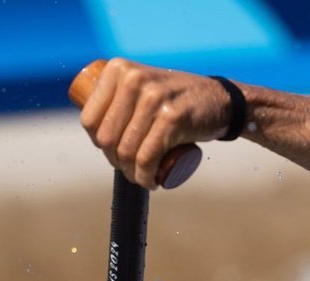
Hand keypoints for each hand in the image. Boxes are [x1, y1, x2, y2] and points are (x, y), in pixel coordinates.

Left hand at [79, 58, 232, 187]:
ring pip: (126, 151)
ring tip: (141, 177)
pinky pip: (147, 158)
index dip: (98, 143)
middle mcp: (133, 79)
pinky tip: (150, 182)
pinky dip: (145, 177)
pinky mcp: (172, 118)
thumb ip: (117, 93)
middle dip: (116, 161)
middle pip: (106, 138)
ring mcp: (153, 98)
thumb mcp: (141, 84)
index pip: (89, 119)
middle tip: (131, 168)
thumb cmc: (174, 98)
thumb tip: (89, 126)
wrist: (219, 99)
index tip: (114, 151)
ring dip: (131, 174)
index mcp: (118, 69)